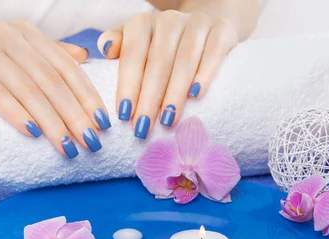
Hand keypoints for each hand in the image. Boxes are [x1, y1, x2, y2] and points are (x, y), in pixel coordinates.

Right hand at [0, 22, 109, 156]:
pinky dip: (16, 112)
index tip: (104, 124)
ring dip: (53, 121)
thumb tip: (83, 57)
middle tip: (92, 144)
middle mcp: (6, 35)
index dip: (88, 96)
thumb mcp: (6, 57)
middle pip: (51, 80)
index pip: (66, 66)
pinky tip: (32, 133)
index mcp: (23, 34)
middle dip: (76, 114)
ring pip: (28, 88)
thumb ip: (42, 55)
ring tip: (68, 148)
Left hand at [97, 10, 238, 137]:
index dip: (127, 85)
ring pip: (185, 60)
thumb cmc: (162, 47)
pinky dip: (205, 74)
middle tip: (143, 127)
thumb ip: (119, 46)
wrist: (205, 29)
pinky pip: (214, 52)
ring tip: (168, 120)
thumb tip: (106, 50)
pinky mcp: (222, 31)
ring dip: (174, 93)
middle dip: (149, 98)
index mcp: (143, 23)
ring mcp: (197, 23)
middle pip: (158, 62)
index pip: (132, 55)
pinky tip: (196, 95)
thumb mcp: (137, 44)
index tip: (123, 115)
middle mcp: (169, 20)